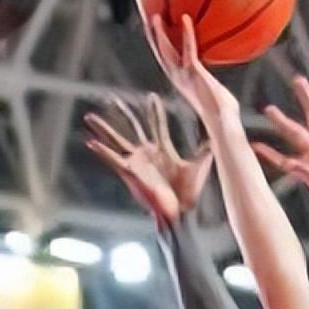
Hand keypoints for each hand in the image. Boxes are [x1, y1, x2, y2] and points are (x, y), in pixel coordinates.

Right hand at [84, 94, 211, 223]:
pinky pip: (113, 159)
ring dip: (103, 128)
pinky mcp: (130, 172)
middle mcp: (147, 153)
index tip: (151, 96)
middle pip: (132, 126)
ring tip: (89, 116)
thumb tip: (218, 139)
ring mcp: (136, 162)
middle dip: (123, 112)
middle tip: (112, 98)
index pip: (156, 124)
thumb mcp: (200, 165)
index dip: (154, 111)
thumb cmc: (189, 193)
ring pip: (116, 139)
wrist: (180, 212)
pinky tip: (90, 142)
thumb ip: (206, 150)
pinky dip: (101, 151)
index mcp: (163, 150)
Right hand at [143, 13, 239, 123]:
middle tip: (146, 19)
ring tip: (155, 16)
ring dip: (160, 34)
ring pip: (167, 51)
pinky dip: (187, 33)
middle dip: (152, 37)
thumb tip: (216, 78)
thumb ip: (209, 80)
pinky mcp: (194, 72)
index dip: (158, 46)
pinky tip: (186, 18)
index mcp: (181, 81)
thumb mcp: (212, 89)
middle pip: (160, 54)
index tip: (152, 32)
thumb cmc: (223, 109)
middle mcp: (178, 78)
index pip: (165, 60)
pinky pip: (188, 48)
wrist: (223, 120)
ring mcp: (184, 75)